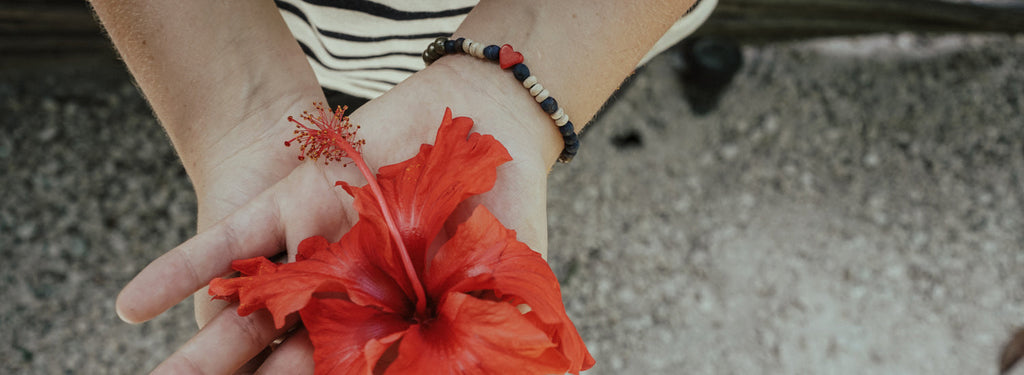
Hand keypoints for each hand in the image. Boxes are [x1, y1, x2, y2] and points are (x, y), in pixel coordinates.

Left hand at [116, 55, 559, 373]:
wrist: (489, 122)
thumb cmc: (507, 206)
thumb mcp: (508, 282)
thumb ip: (491, 335)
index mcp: (394, 326)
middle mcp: (346, 301)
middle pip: (282, 367)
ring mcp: (312, 255)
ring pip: (245, 318)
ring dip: (199, 361)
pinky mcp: (290, 208)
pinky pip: (227, 245)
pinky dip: (181, 274)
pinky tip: (132, 308)